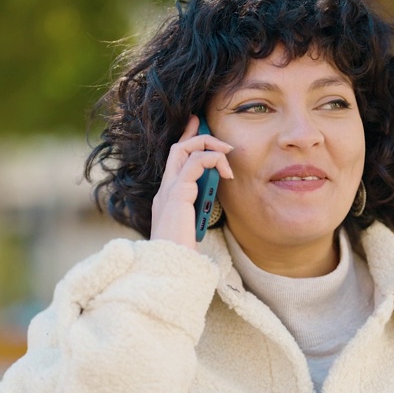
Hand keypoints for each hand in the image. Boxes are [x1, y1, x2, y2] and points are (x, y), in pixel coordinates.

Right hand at [149, 115, 234, 249]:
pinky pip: (194, 164)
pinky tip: (226, 172)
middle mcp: (165, 191)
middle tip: (215, 131)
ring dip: (209, 146)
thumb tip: (211, 204)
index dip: (186, 140)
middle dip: (197, 134)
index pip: (175, 162)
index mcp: (167, 198)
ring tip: (228, 154)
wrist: (170, 266)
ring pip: (184, 150)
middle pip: (177, 149)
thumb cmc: (181, 254)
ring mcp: (168, 191)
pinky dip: (212, 160)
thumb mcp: (192, 229)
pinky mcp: (177, 194)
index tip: (197, 126)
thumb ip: (198, 213)